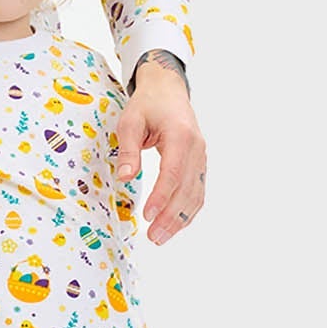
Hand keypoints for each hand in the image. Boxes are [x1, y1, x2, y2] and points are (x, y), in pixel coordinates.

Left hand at [115, 56, 206, 245]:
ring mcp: (201, 157)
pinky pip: (197, 191)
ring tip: (161, 237)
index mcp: (181, 136)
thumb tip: (125, 178)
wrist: (168, 90)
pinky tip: (175, 225)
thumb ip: (128, 150)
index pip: (173, 173)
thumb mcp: (130, 122)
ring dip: (180, 218)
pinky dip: (187, 210)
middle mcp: (197, 148)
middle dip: (170, 216)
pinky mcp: (199, 164)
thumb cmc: (148, 104)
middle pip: (187, 189)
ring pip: (196, 194)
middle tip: (153, 237)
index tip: (148, 216)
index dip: (161, 197)